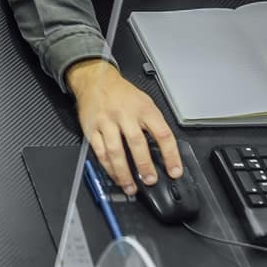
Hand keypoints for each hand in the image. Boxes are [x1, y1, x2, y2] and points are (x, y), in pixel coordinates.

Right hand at [68, 58, 182, 193]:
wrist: (95, 79)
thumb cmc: (122, 94)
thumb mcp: (145, 102)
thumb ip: (153, 125)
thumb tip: (165, 153)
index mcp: (144, 108)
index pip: (162, 133)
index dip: (171, 155)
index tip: (174, 171)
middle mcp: (125, 114)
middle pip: (137, 143)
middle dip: (144, 165)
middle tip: (150, 180)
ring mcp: (107, 122)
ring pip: (115, 150)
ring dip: (124, 172)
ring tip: (131, 186)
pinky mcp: (92, 129)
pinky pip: (100, 152)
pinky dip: (108, 167)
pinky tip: (115, 175)